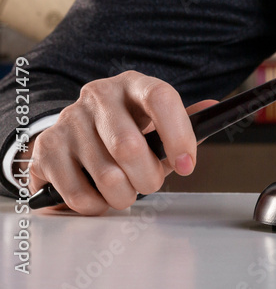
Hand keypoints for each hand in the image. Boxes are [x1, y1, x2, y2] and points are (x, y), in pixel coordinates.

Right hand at [23, 71, 216, 214]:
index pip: (161, 98)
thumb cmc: (127, 130)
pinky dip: (97, 205)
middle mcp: (99, 95)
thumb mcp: (157, 123)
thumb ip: (186, 124)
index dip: (179, 135)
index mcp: (134, 85)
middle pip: (129, 146)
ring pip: (106, 176)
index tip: (188, 165)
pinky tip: (100, 194)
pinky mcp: (46, 149)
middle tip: (151, 183)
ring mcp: (69, 120)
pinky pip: (79, 193)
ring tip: (125, 189)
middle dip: (148, 177)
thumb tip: (213, 111)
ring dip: (124, 195)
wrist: (75, 135)